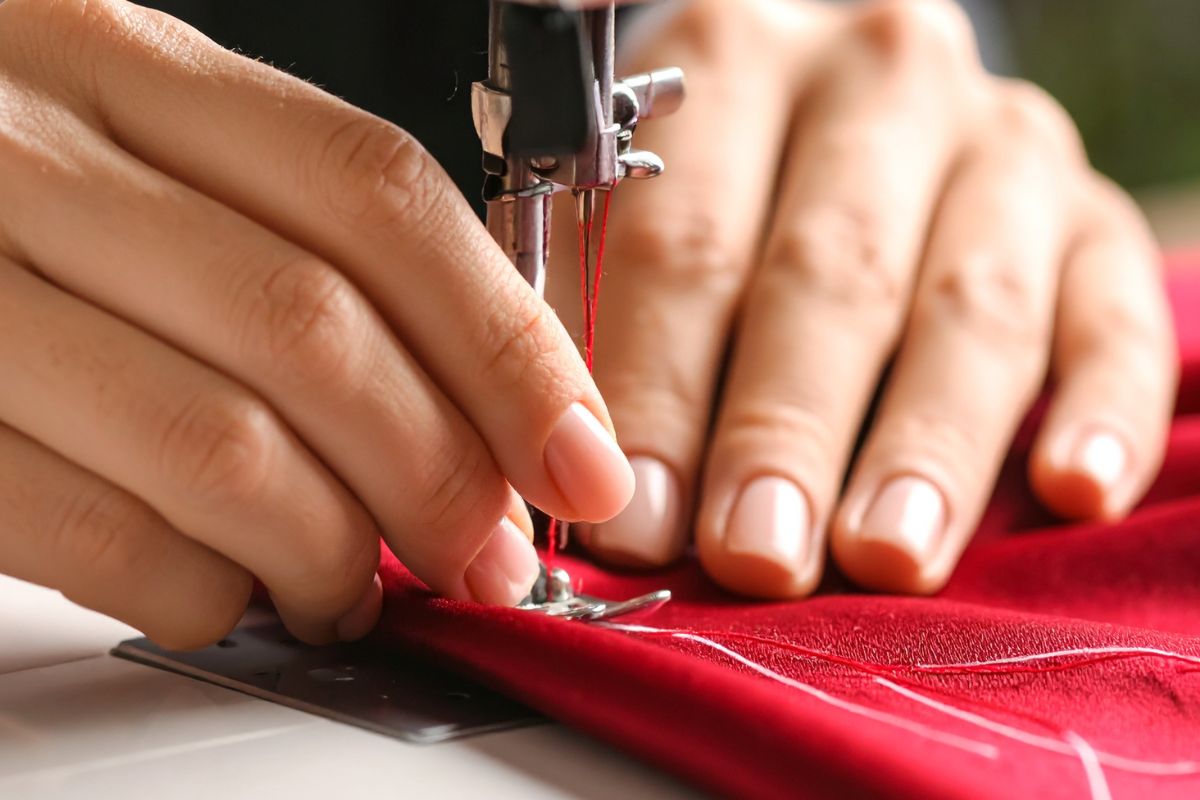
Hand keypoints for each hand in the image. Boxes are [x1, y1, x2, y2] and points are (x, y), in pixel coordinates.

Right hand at [0, 0, 634, 647]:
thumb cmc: (0, 183)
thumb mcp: (143, 153)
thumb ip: (296, 245)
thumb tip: (481, 405)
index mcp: (126, 63)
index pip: (375, 196)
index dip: (504, 343)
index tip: (577, 453)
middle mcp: (26, 150)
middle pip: (310, 329)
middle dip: (436, 472)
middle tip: (486, 551)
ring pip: (213, 443)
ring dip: (328, 549)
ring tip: (358, 586)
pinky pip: (92, 528)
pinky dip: (200, 588)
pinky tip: (234, 590)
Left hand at [557, 0, 1175, 595]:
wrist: (847, 112)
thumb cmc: (705, 192)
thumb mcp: (626, 221)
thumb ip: (603, 334)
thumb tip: (599, 502)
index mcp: (733, 62)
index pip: (687, 243)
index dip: (658, 392)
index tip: (639, 522)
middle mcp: (880, 79)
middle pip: (833, 273)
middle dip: (787, 431)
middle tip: (757, 558)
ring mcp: (1005, 144)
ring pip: (973, 306)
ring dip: (927, 445)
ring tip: (886, 555)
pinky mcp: (1096, 218)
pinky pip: (1119, 315)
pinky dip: (1103, 408)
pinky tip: (1072, 491)